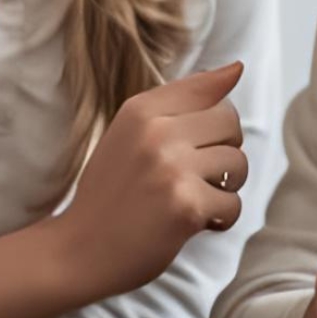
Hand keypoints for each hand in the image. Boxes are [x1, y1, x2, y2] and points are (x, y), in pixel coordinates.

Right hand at [54, 62, 248, 302]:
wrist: (77, 250)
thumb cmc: (111, 192)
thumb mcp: (130, 134)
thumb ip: (179, 102)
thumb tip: (236, 67)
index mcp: (141, 109)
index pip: (208, 87)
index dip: (218, 115)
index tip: (202, 139)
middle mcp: (156, 132)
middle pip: (231, 123)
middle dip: (224, 150)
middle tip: (197, 175)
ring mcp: (172, 169)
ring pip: (238, 164)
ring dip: (224, 188)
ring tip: (194, 198)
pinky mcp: (186, 206)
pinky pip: (233, 204)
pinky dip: (220, 219)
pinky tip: (193, 223)